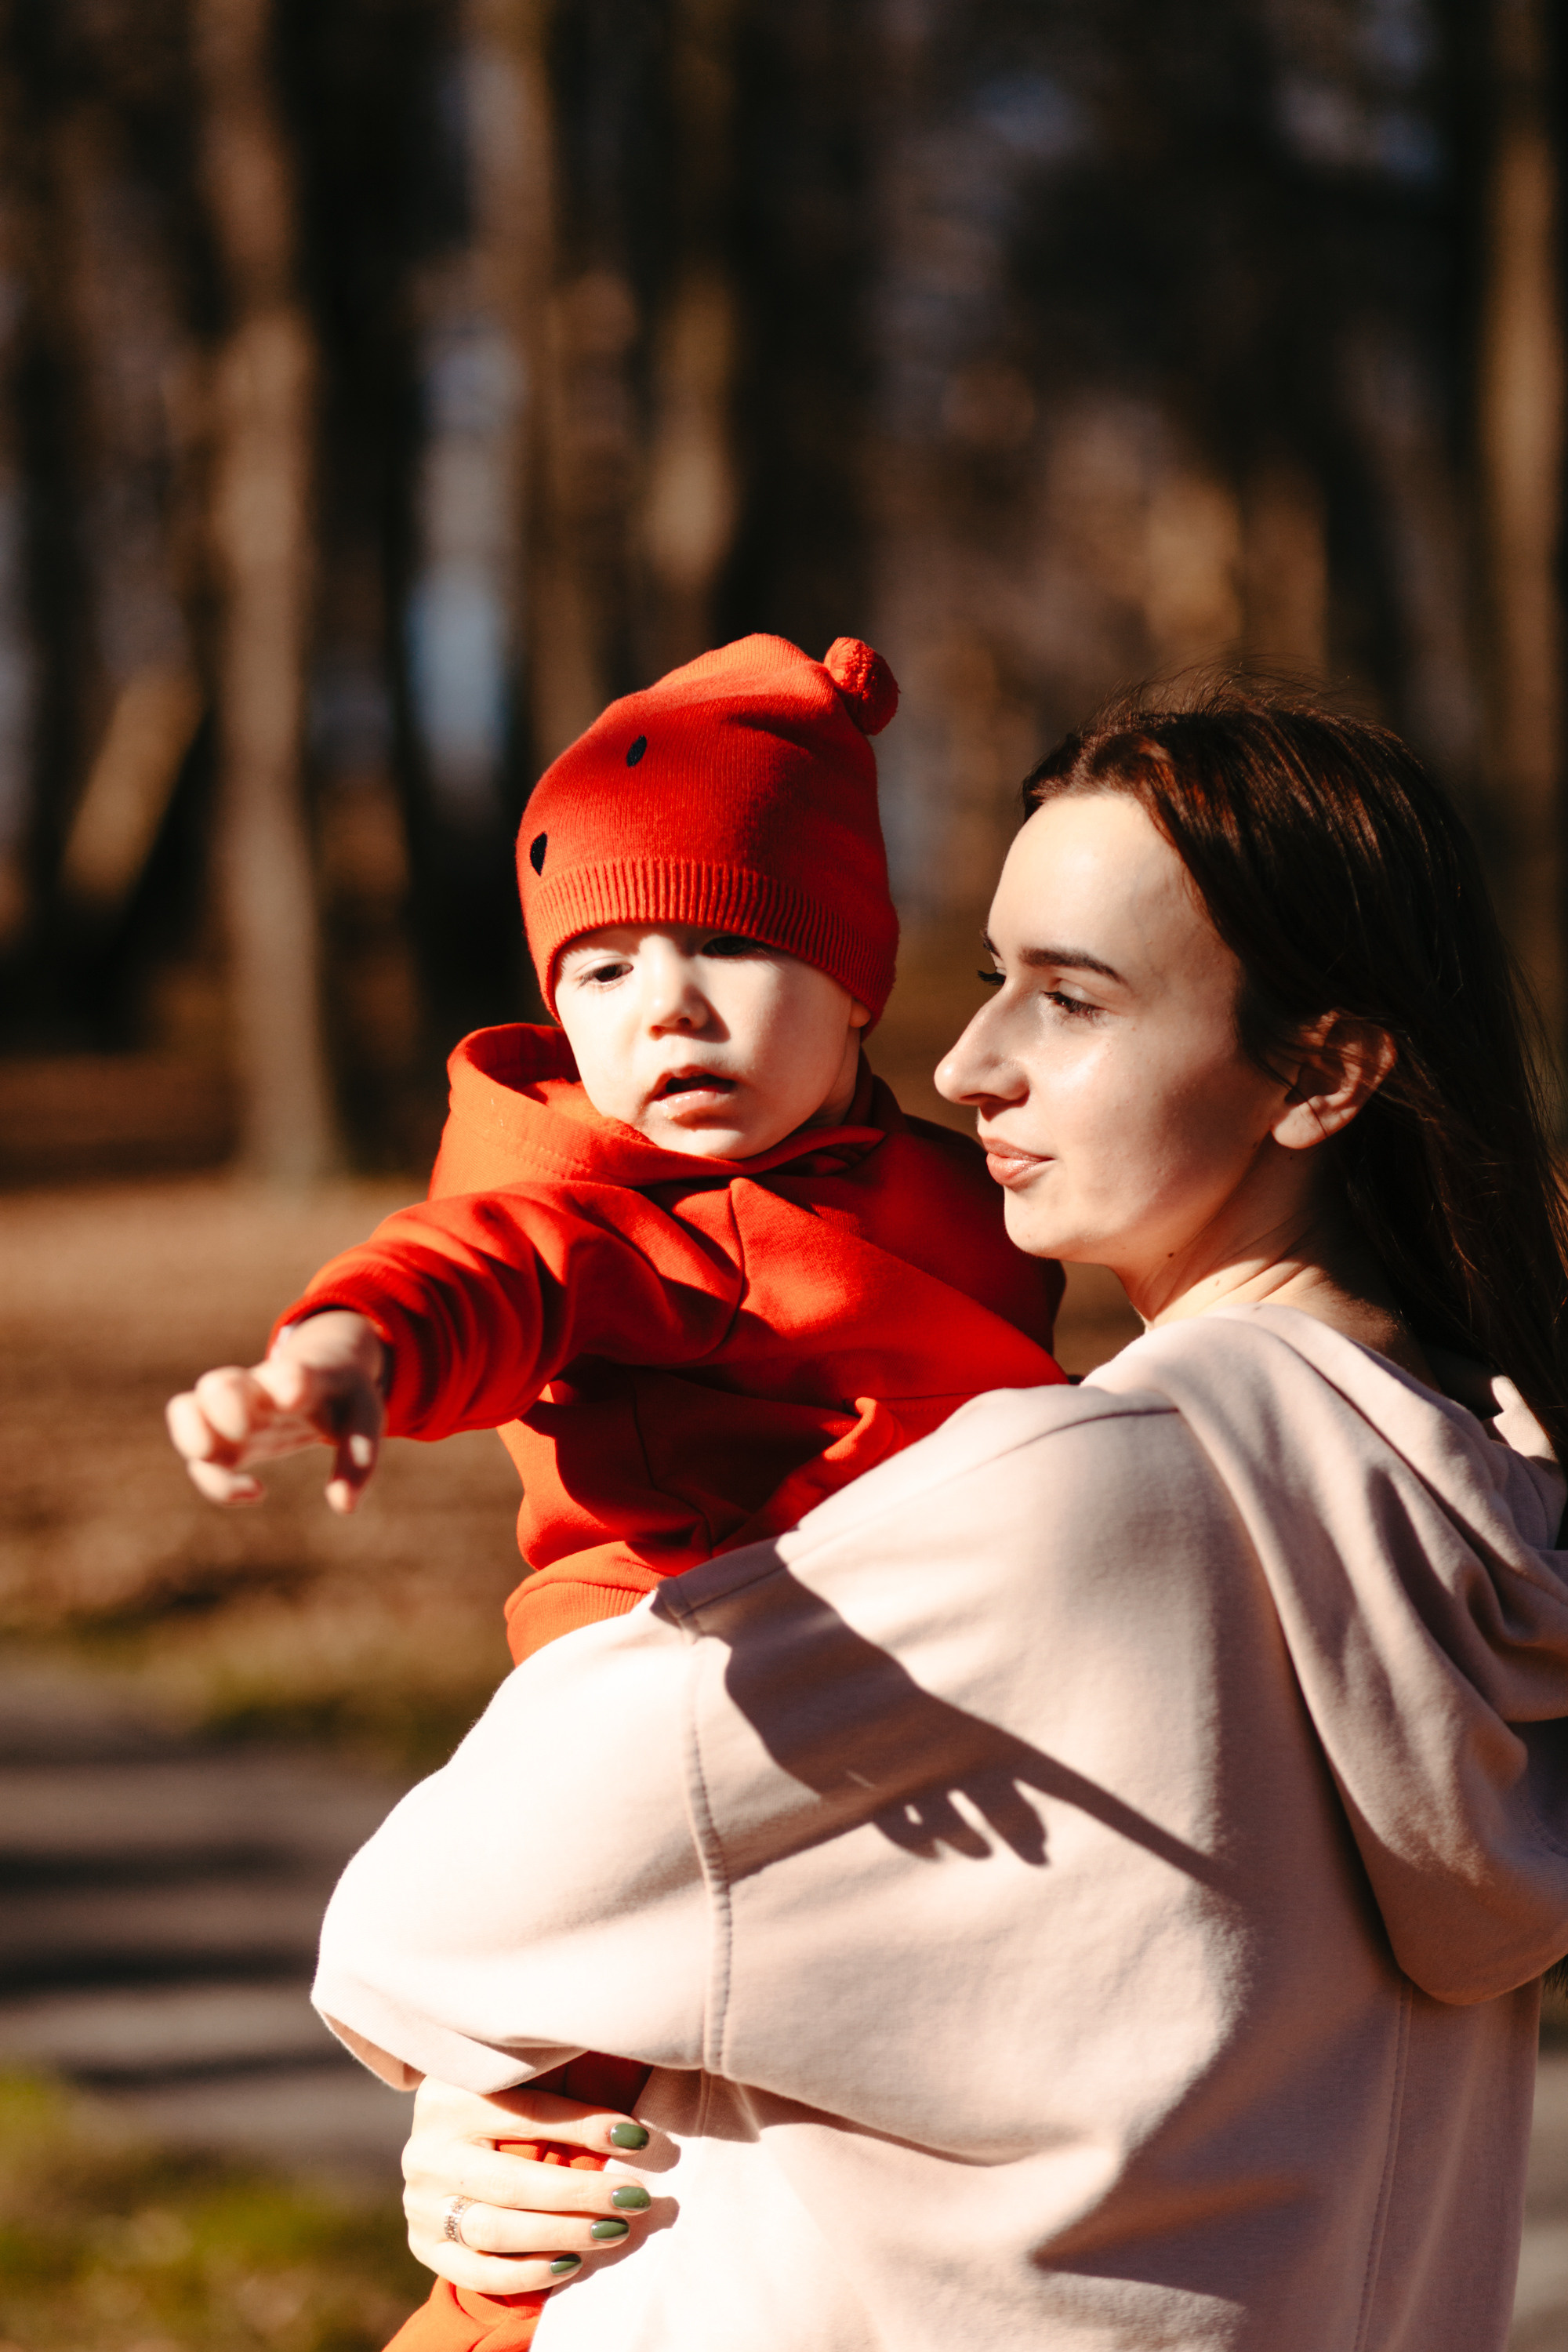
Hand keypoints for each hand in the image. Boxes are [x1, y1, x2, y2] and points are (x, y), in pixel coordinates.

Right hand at [165, 1310, 386, 1513]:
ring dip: (192, 1436)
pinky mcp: (221, 1437)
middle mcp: (258, 1389)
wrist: (318, 1373)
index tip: (294, 1395)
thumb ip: (359, 1459)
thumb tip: (344, 1506)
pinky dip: (217, 1483)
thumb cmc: (342, 1398)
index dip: (289, 1383)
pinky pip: (199, 1459)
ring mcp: (232, 1410)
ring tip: (212, 1457)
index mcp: (302, 1376)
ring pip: (186, 1410)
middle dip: (224, 1406)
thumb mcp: (365, 1421)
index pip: (290, 1374)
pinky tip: (257, 1492)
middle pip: (218, 1385)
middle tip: (243, 1430)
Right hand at [403, 2077, 656, 2294]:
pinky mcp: (423, 2243)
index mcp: (452, 2096)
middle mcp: (429, 2151)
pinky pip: (476, 2271)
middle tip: (634, 2198)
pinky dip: (527, 2273)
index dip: (586, 2126)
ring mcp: (421, 2202)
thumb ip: (560, 2086)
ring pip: (496, 2230)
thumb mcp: (518, 2079)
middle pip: (513, 2182)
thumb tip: (630, 2122)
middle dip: (581, 2194)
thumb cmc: (500, 2099)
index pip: (529, 2115)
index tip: (636, 2139)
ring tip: (613, 2230)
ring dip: (562, 2234)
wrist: (441, 2136)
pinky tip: (571, 2263)